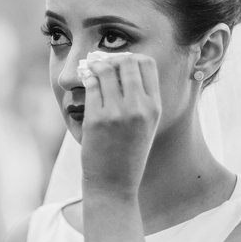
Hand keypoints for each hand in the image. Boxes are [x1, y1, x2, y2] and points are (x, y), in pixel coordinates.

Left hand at [80, 54, 160, 198]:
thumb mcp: (145, 126)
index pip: (147, 63)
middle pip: (127, 61)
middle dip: (112, 58)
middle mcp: (139, 107)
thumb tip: (124, 66)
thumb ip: (141, 99)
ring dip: (95, 66)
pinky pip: (90, 86)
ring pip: (105, 70)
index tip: (120, 63)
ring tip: (91, 70)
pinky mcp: (96, 119)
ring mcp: (117, 113)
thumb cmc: (127, 155)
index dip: (131, 57)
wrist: (114, 184)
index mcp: (154, 107)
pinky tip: (86, 82)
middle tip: (102, 64)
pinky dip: (86, 80)